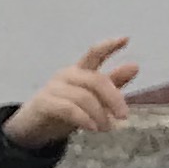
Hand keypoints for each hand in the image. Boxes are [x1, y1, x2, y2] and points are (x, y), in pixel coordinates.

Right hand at [7, 37, 140, 148]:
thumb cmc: (66, 109)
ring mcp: (53, 87)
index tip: (126, 39)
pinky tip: (93, 128)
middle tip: (124, 116)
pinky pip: (68, 109)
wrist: (34, 128)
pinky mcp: (43, 102)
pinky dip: (84, 119)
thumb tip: (135, 66)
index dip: (109, 46)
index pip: (94, 53)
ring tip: (107, 128)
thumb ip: (112, 84)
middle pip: (96, 80)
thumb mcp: (93, 98)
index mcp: (80, 70)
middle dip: (114, 98)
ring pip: (84, 97)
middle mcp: (67, 74)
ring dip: (99, 115)